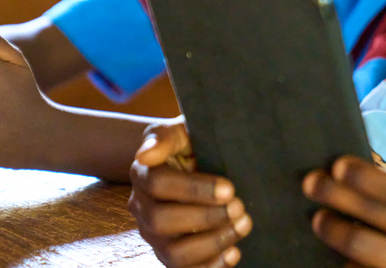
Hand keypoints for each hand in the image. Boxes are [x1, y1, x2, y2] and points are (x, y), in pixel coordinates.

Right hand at [129, 121, 252, 267]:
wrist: (193, 161)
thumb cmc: (189, 145)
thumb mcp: (180, 131)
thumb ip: (164, 137)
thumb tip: (145, 154)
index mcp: (143, 174)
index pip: (159, 184)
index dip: (194, 189)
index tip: (229, 188)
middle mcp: (142, 207)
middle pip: (162, 221)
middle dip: (206, 217)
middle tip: (239, 207)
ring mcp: (154, 235)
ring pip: (174, 253)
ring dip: (212, 243)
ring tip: (243, 226)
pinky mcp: (170, 253)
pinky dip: (210, 266)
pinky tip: (233, 252)